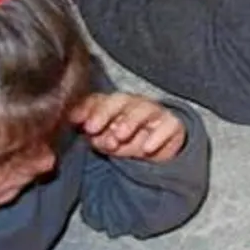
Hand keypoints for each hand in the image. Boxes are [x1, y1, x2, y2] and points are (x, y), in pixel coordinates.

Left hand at [68, 93, 186, 161]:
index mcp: (113, 105)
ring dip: (130, 122)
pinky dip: (158, 136)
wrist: (157, 149)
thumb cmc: (126, 140)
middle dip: (105, 112)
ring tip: (119, 137)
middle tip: (92, 128)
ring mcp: (155, 112)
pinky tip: (147, 148)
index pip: (99, 100)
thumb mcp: (105, 140)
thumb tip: (84, 128)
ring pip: (144, 109)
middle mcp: (134, 104)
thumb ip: (95, 134)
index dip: (87, 109)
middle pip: (120, 100)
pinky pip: (168, 125)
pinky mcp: (173, 124)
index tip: (76, 122)